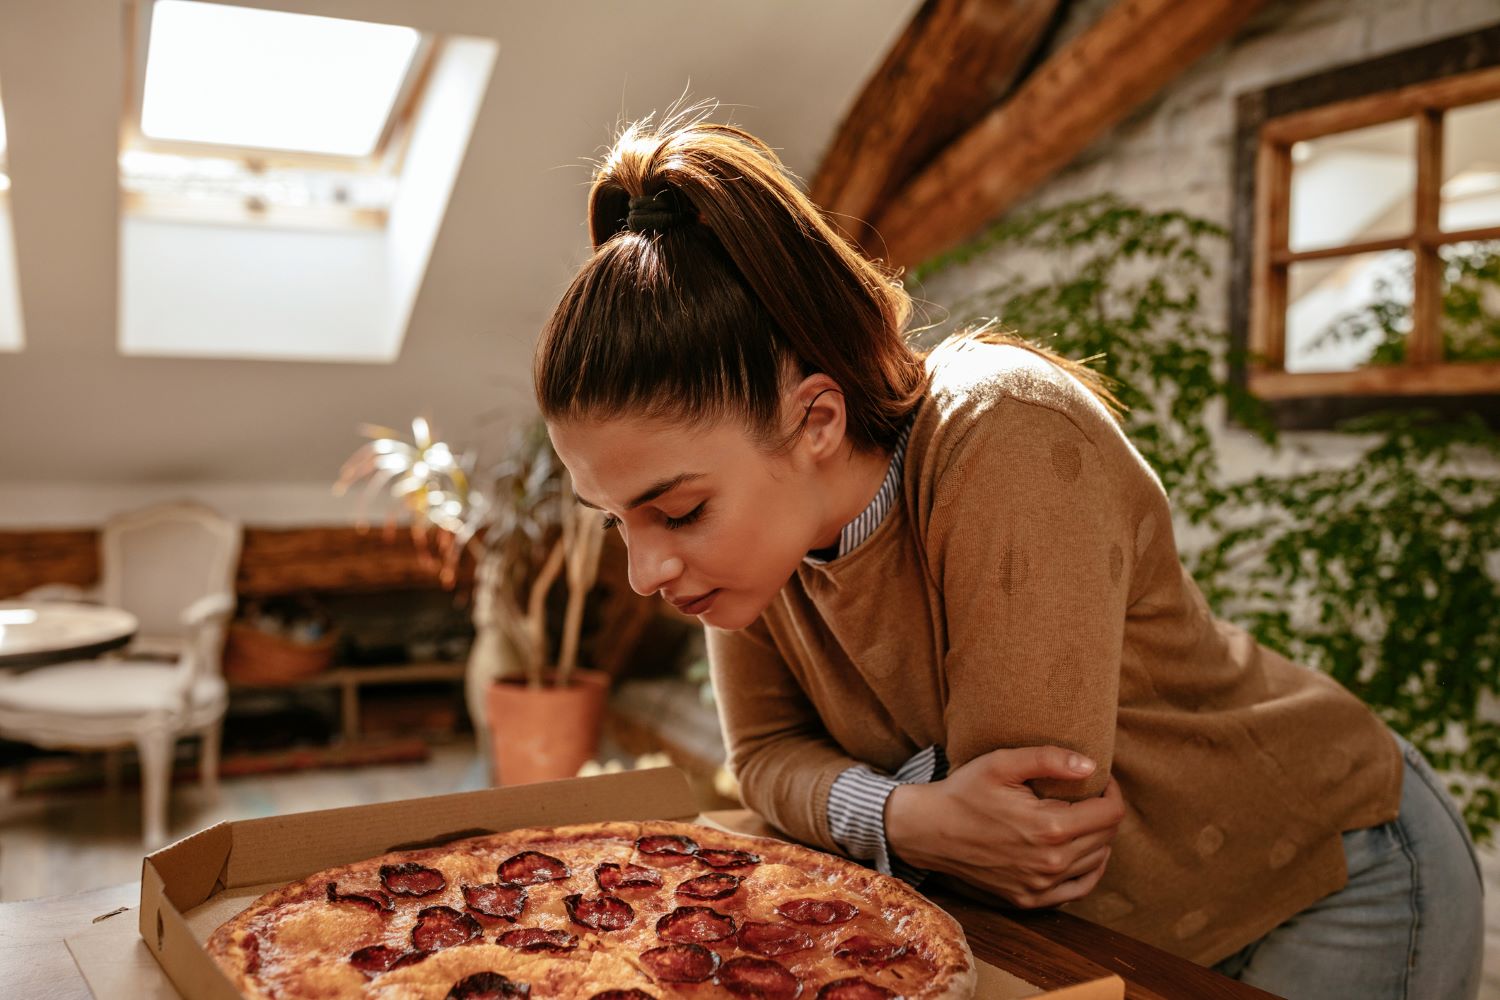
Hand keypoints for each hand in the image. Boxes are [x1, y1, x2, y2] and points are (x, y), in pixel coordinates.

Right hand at [884, 746, 1124, 908]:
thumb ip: (1048, 759)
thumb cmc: (964, 792)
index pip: (1110, 814)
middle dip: (1105, 811)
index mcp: (1049, 828)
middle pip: (1107, 837)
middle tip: (1090, 793)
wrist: (928, 830)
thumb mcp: (1002, 763)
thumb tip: (1091, 765)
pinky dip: (1090, 869)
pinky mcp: (1029, 899)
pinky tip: (1083, 852)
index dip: (1112, 791)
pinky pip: (1078, 889)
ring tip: (1083, 816)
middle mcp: (1050, 862)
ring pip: (1097, 862)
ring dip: (1099, 838)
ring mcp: (1040, 886)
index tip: (1101, 779)